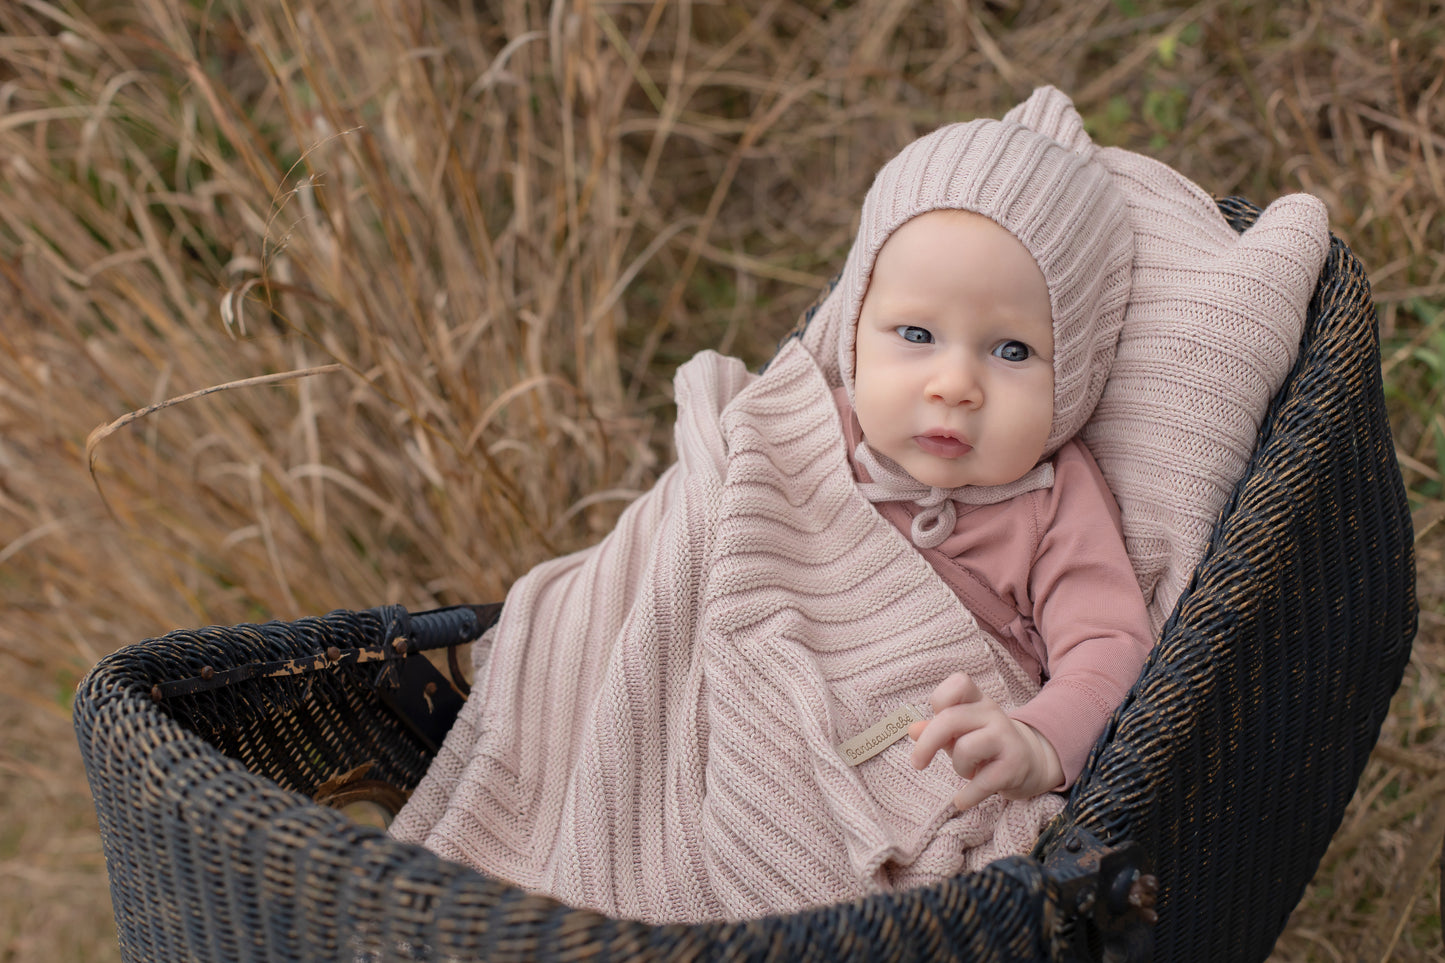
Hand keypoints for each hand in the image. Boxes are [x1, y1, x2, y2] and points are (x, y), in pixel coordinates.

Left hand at [907, 671, 1063, 811]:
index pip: (959, 683)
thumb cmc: (985, 745)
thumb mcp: (960, 733)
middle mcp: (993, 713)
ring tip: (966, 772)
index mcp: (978, 701)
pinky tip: (962, 800)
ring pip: (965, 748)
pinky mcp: (1015, 766)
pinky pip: (983, 781)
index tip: (933, 721)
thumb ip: (935, 729)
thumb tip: (912, 729)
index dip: (939, 699)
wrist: (1032, 762)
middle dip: (927, 744)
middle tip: (917, 763)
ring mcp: (1006, 738)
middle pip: (950, 719)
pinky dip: (967, 796)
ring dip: (958, 767)